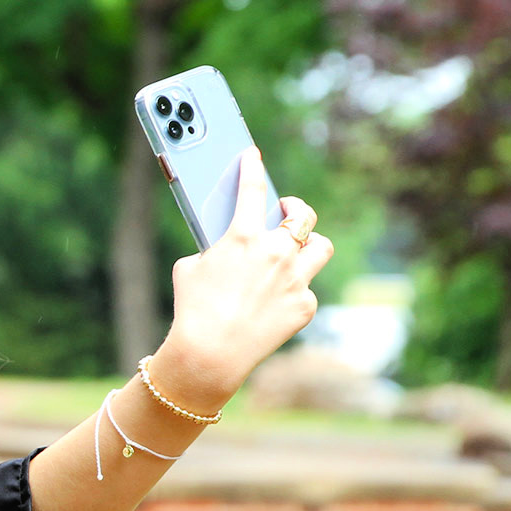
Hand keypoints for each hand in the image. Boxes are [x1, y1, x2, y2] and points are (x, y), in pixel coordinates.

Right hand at [154, 148, 332, 409]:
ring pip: (321, 248)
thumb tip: (226, 248)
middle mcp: (276, 253)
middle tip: (286, 210)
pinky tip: (279, 301)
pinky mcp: (305, 307)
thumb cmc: (192, 309)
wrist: (209, 354)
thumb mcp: (189, 269)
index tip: (252, 156)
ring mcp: (295, 280)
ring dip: (310, 245)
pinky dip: (295, 291)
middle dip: (295, 209)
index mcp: (242, 237)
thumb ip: (213, 251)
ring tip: (298, 250)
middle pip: (302, 216)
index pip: (252, 189)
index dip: (252, 168)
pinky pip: (307, 290)